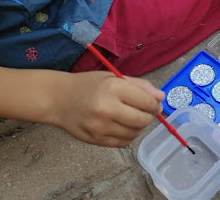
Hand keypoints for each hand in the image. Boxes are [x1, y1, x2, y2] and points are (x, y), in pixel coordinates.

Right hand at [47, 71, 164, 146]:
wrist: (58, 100)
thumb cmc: (87, 85)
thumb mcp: (113, 77)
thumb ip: (139, 85)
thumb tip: (161, 97)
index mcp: (113, 89)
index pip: (146, 102)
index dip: (155, 104)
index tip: (155, 103)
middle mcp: (107, 109)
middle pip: (142, 120)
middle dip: (149, 116)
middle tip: (147, 111)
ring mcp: (100, 128)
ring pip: (134, 133)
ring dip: (139, 127)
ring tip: (133, 117)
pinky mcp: (96, 141)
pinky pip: (123, 143)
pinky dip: (129, 136)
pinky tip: (124, 126)